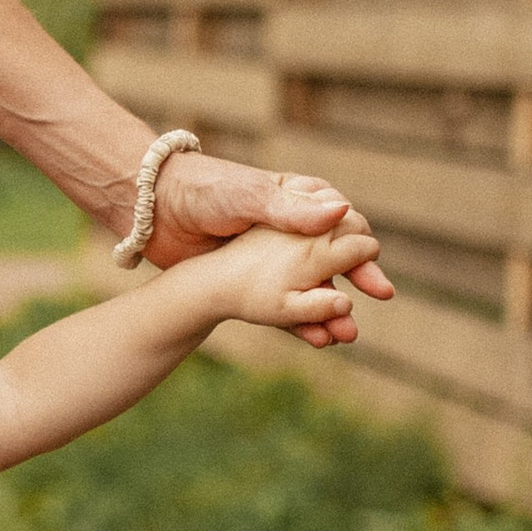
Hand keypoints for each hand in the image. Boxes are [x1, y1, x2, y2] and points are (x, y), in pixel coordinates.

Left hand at [146, 150, 393, 346]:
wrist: (151, 212)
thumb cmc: (203, 191)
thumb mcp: (247, 197)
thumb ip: (291, 209)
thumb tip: (342, 210)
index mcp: (295, 198)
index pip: (341, 220)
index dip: (360, 240)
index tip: (374, 260)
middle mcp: (290, 227)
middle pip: (335, 254)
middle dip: (358, 276)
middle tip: (380, 294)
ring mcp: (273, 256)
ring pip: (313, 284)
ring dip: (332, 307)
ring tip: (349, 333)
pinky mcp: (253, 280)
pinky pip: (284, 304)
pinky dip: (301, 322)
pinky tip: (319, 339)